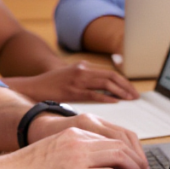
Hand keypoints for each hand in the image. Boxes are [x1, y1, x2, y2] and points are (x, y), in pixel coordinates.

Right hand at [0, 127, 150, 168]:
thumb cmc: (26, 168)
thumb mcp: (54, 150)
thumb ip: (74, 150)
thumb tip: (93, 163)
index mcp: (75, 132)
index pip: (112, 137)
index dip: (129, 150)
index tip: (136, 161)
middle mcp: (80, 140)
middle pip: (121, 145)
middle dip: (138, 160)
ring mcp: (79, 157)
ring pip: (120, 157)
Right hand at [8, 62, 138, 104]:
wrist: (34, 87)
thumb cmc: (53, 85)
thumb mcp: (72, 77)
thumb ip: (88, 81)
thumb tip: (108, 91)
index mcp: (84, 66)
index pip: (110, 72)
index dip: (124, 81)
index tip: (132, 90)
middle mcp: (83, 70)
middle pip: (111, 76)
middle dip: (126, 86)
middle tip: (136, 96)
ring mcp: (77, 80)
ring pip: (105, 83)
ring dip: (120, 92)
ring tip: (129, 99)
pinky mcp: (72, 91)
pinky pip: (93, 94)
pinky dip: (106, 97)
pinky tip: (115, 101)